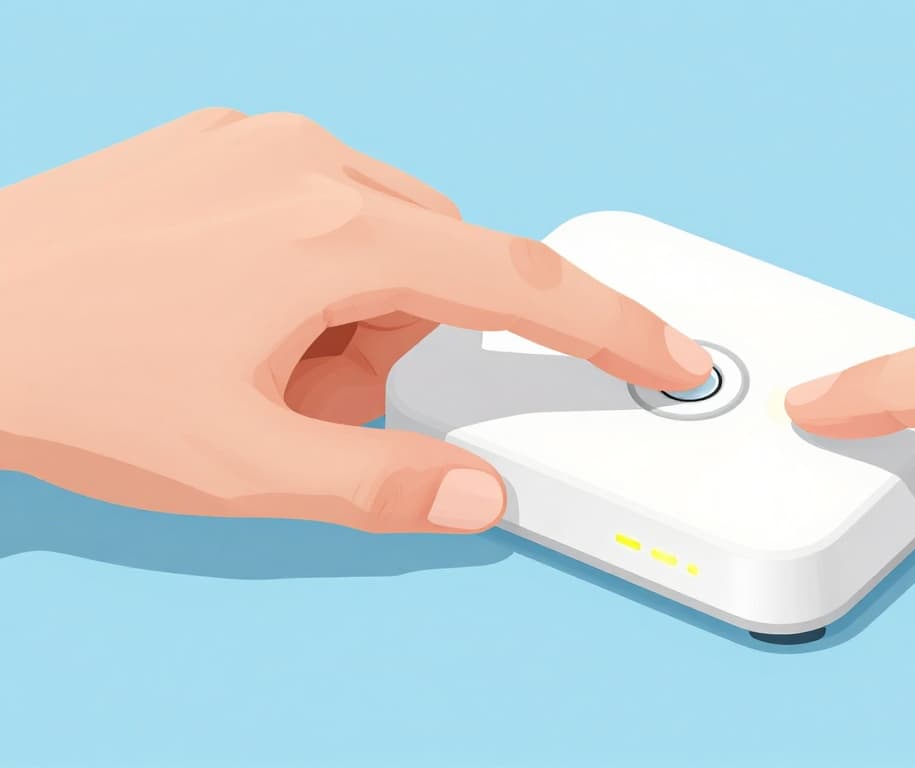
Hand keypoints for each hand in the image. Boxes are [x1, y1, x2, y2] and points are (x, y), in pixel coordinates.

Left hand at [0, 107, 711, 533]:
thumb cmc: (68, 379)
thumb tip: (480, 495)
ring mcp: (258, 141)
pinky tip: (225, 310)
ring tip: (244, 358)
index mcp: (333, 234)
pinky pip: (318, 206)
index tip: (669, 352)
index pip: (520, 282)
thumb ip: (383, 484)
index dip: (609, 327)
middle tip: (303, 401)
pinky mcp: (219, 142)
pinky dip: (305, 270)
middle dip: (400, 349)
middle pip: (437, 267)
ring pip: (378, 238)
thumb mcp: (241, 468)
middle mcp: (308, 162)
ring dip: (347, 315)